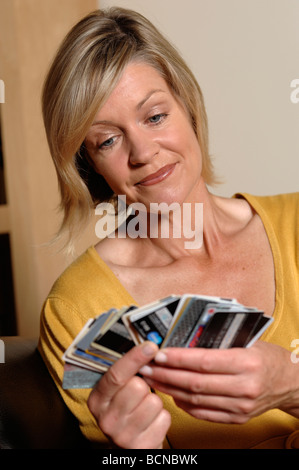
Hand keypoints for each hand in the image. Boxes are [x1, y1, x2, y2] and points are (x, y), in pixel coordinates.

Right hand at [87, 341, 170, 448]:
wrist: (130, 447)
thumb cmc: (125, 412)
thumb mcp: (116, 393)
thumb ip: (125, 373)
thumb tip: (145, 346)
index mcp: (97, 400)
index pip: (116, 374)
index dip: (134, 358)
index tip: (150, 346)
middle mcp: (107, 418)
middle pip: (138, 386)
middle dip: (145, 386)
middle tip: (140, 393)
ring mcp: (123, 434)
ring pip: (154, 401)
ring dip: (155, 402)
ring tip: (145, 409)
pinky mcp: (142, 445)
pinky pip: (164, 418)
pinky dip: (162, 418)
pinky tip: (152, 421)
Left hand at [140, 341, 298, 423]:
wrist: (290, 383)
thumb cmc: (267, 356)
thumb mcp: (247, 341)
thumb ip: (218, 341)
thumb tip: (184, 338)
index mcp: (247, 363)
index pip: (204, 361)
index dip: (178, 358)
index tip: (158, 353)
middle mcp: (244, 387)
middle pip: (196, 383)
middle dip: (166, 375)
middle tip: (146, 367)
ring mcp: (241, 407)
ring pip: (196, 400)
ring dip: (170, 389)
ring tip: (153, 379)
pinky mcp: (237, 419)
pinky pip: (204, 414)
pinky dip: (185, 404)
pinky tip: (172, 394)